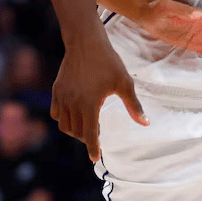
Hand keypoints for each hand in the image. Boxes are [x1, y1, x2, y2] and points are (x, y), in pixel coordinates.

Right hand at [50, 29, 147, 162]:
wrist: (85, 42)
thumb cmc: (108, 61)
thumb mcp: (124, 82)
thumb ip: (133, 105)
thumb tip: (145, 123)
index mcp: (90, 103)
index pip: (90, 134)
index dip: (93, 149)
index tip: (95, 158)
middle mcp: (73, 102)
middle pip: (77, 132)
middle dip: (86, 139)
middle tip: (96, 136)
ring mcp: (62, 96)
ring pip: (64, 125)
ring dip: (75, 131)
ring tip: (85, 127)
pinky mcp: (56, 90)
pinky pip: (56, 114)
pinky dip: (64, 120)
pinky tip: (74, 115)